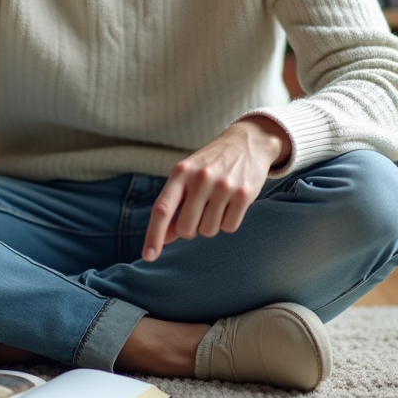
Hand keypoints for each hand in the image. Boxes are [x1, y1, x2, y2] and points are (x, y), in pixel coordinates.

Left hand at [142, 116, 289, 261]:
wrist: (248, 141)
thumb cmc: (211, 163)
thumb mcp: (187, 176)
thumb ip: (174, 205)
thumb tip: (163, 239)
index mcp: (181, 173)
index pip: (162, 209)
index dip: (153, 235)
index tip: (148, 256)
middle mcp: (201, 179)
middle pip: (186, 229)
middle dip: (190, 229)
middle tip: (199, 211)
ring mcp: (223, 186)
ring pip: (208, 231)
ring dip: (211, 225)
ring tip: (217, 203)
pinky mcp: (244, 194)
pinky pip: (229, 227)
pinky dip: (228, 222)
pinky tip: (231, 204)